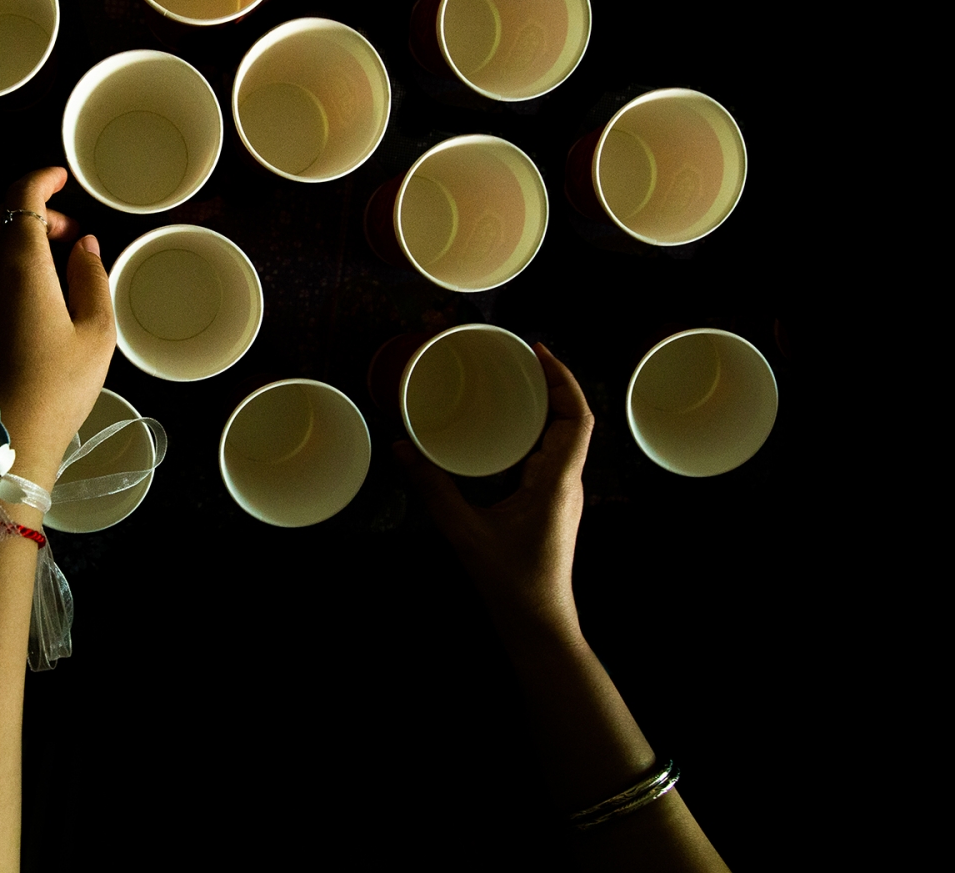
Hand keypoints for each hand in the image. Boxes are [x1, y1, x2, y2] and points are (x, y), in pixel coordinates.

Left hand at [0, 167, 116, 495]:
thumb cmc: (57, 391)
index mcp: (22, 265)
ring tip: (19, 246)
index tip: (60, 179)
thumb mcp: (98, 333)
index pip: (22, 197)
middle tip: (63, 238)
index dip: (42, 178)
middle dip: (32, 212)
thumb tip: (84, 245)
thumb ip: (92, 277)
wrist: (5, 440)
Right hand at [393, 342, 594, 639]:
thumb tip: (401, 448)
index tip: (538, 352)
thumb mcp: (465, 533)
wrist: (538, 626)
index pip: (578, 418)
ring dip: (545, 408)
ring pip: (563, 439)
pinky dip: (533, 433)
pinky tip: (505, 432)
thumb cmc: (512, 584)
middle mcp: (567, 483)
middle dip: (551, 384)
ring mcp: (561, 496)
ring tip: (512, 384)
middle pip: (572, 420)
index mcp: (558, 482)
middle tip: (518, 358)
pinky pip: (548, 457)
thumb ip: (433, 489)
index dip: (564, 379)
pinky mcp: (551, 507)